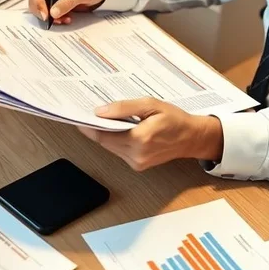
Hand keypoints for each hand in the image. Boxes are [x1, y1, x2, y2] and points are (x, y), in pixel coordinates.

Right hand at [26, 0, 107, 24]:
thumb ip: (67, 2)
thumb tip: (53, 12)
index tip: (44, 13)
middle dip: (40, 10)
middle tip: (49, 20)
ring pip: (38, 5)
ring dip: (47, 15)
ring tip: (62, 20)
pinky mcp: (52, 0)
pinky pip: (46, 11)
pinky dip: (53, 18)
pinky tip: (65, 19)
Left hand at [77, 98, 223, 170]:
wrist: (191, 137)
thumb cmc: (174, 118)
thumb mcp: (150, 105)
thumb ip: (124, 108)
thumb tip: (100, 112)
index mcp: (140, 139)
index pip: (103, 135)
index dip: (88, 127)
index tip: (77, 117)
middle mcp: (137, 154)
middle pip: (104, 142)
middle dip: (95, 128)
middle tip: (88, 113)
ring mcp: (137, 162)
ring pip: (111, 147)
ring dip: (105, 134)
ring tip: (104, 118)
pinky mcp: (138, 165)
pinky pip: (119, 151)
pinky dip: (115, 140)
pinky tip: (118, 128)